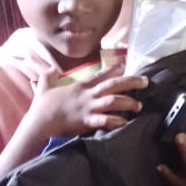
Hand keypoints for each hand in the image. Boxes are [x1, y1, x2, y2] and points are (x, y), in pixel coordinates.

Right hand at [27, 66, 147, 138]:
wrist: (39, 122)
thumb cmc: (42, 106)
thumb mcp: (44, 87)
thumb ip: (48, 77)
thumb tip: (49, 69)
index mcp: (81, 86)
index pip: (100, 74)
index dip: (114, 68)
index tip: (127, 63)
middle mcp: (87, 95)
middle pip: (113, 85)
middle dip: (131, 82)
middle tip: (146, 81)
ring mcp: (88, 108)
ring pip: (113, 101)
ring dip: (128, 102)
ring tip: (139, 106)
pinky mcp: (86, 121)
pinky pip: (104, 120)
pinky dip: (115, 121)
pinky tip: (125, 122)